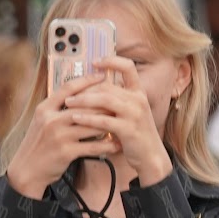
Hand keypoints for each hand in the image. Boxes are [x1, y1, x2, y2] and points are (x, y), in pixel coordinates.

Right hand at [4, 76, 113, 194]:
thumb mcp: (42, 122)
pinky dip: (106, 145)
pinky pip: (92, 146)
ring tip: (124, 122)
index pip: (68, 88)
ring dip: (110, 124)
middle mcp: (51, 119)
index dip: (87, 80)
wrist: (26, 170)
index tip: (103, 75)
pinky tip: (116, 144)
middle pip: (84, 105)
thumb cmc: (39, 144)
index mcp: (44, 108)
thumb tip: (81, 96)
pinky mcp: (66, 152)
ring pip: (92, 125)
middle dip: (105, 104)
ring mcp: (58, 135)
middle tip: (122, 101)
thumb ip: (58, 109)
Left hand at [73, 59, 171, 185]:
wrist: (151, 156)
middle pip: (108, 86)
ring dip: (83, 100)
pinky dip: (88, 118)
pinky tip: (76, 118)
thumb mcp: (130, 112)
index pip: (128, 67)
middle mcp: (138, 100)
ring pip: (104, 100)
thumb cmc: (135, 134)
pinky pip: (104, 120)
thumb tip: (93, 88)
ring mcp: (135, 114)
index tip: (95, 62)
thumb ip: (117, 99)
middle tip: (68, 94)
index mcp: (139, 93)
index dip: (112, 61)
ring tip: (68, 104)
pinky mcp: (128, 129)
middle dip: (85, 88)